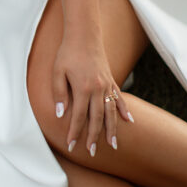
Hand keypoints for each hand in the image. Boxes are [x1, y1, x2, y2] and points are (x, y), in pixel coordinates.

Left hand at [52, 27, 132, 154]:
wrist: (84, 34)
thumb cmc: (67, 52)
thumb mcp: (57, 72)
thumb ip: (59, 94)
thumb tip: (60, 115)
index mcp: (83, 88)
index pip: (78, 117)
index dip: (75, 132)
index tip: (71, 146)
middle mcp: (98, 89)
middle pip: (96, 118)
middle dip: (93, 137)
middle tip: (92, 152)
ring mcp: (106, 85)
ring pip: (110, 112)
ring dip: (111, 130)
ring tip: (113, 145)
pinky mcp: (111, 79)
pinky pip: (119, 98)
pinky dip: (123, 110)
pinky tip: (128, 121)